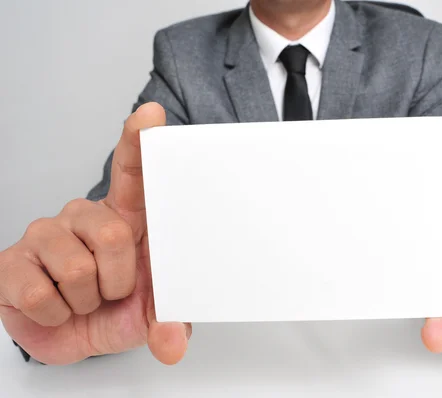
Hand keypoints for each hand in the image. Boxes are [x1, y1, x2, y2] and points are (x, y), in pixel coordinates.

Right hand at [0, 103, 190, 364]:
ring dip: (87, 299)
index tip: (150, 115)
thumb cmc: (119, 308)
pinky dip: (55, 313)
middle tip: (114, 290)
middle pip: (111, 234)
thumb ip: (169, 321)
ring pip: (76, 267)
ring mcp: (44, 234)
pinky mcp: (11, 263)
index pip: (132, 170)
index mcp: (124, 216)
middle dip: (119, 279)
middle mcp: (83, 215)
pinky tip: (55, 306)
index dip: (138, 141)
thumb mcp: (153, 311)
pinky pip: (38, 291)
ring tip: (85, 298)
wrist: (77, 334)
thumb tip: (172, 347)